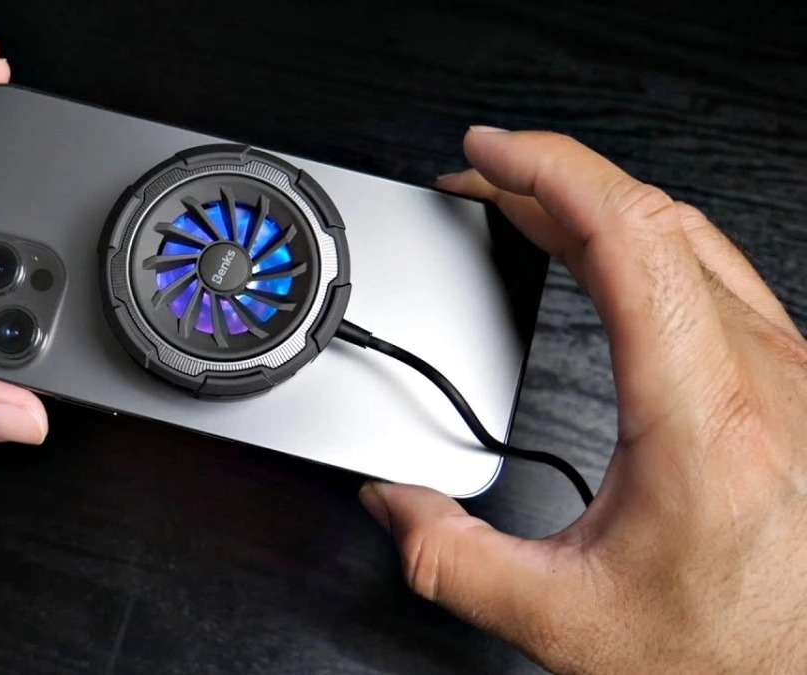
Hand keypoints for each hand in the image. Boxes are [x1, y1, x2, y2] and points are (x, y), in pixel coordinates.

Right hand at [359, 127, 806, 671]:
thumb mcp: (564, 620)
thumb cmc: (736, 648)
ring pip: (688, 235)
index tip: (487, 154)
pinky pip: (712, 270)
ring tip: (526, 208)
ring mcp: (783, 371)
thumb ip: (452, 561)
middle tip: (477, 181)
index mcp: (699, 413)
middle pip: (650, 217)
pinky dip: (643, 239)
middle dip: (548, 180)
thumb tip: (392, 505)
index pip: (625, 236)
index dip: (546, 172)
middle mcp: (756, 373)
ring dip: (597, 204)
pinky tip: (610, 258)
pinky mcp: (787, 381)